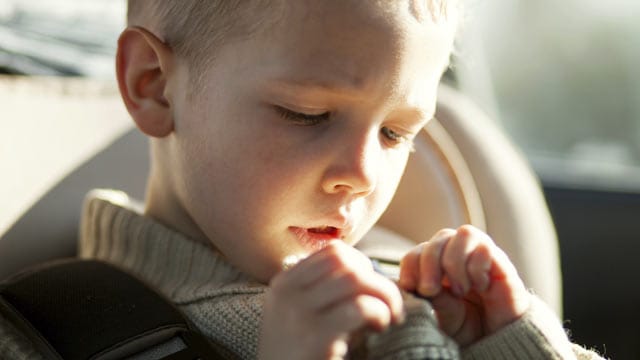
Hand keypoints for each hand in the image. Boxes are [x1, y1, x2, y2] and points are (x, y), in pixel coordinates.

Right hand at [258, 241, 403, 359]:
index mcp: (284, 283)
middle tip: (388, 305)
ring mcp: (299, 314)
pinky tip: (379, 327)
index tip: (370, 291)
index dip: (363, 266)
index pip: (332, 252)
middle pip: (344, 260)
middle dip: (375, 278)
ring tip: (387, 317)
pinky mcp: (315, 338)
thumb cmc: (299, 357)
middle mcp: (287, 293)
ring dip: (383, 295)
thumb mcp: (297, 316)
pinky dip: (379, 312)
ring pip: (355, 279)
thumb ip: (320, 291)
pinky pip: (360, 307)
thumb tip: (365, 272)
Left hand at [398, 225, 530, 346]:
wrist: (502, 342)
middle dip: (428, 264)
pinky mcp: (501, 261)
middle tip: (429, 290)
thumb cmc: (469, 328)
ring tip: (459, 290)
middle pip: (439, 239)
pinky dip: (477, 268)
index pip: (418, 252)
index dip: (410, 266)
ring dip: (454, 262)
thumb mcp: (445, 318)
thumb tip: (418, 286)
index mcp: (437, 267)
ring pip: (464, 234)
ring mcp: (479, 255)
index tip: (409, 287)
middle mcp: (457, 255)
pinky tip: (480, 286)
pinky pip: (486, 247)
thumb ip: (435, 301)